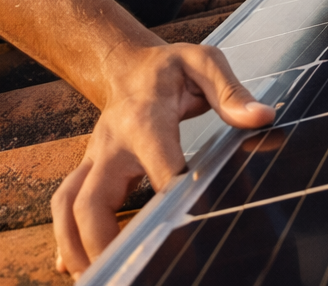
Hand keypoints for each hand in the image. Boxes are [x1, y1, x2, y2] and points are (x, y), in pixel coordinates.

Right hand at [51, 42, 274, 277]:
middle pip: (91, 198)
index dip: (171, 194)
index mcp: (146, 119)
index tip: (184, 226)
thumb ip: (230, 91)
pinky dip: (65, 237)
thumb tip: (262, 117)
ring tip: (93, 278)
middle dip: (100, 240)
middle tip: (124, 270)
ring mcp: (96, 159)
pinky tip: (71, 267)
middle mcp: (112, 144)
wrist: (127, 63)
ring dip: (74, 245)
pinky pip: (66, 204)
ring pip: (68, 205)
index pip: (158, 163)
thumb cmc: (171, 68)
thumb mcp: (203, 62)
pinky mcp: (89, 170)